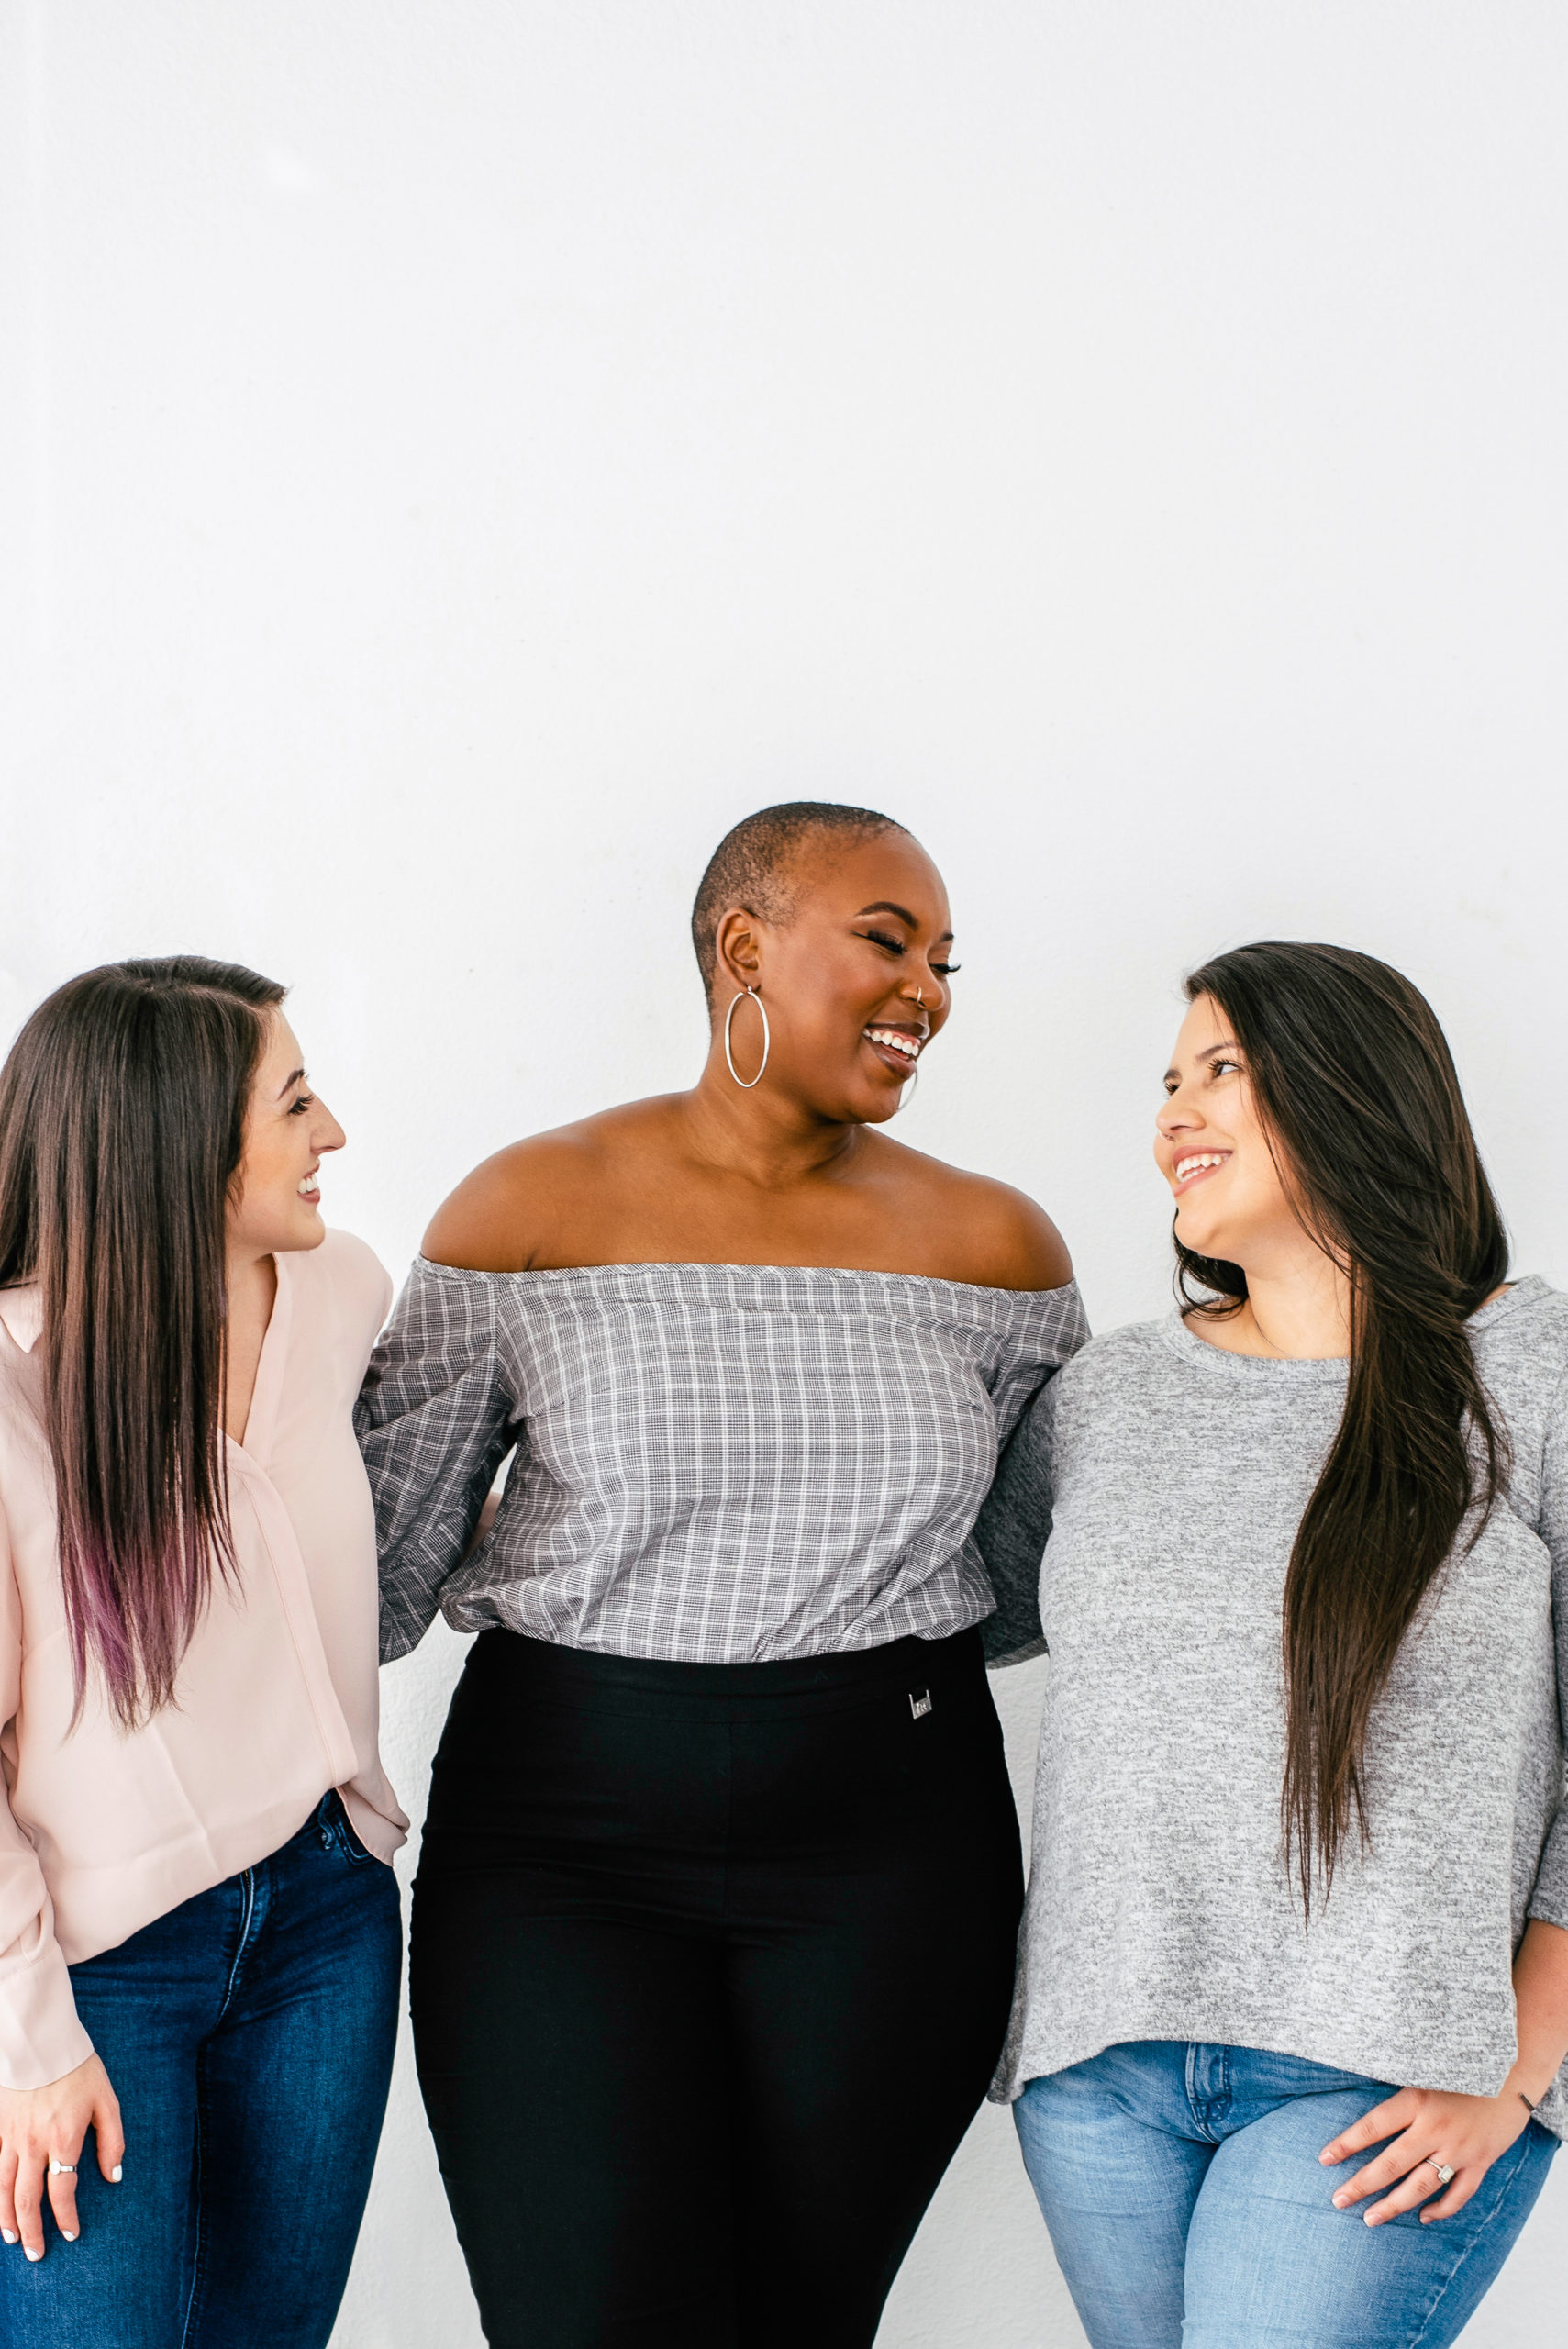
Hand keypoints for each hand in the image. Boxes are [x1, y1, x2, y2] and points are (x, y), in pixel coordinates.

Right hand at [0, 2056, 123, 2260]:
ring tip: (12, 2239)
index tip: (71, 2234)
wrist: (41, 2042)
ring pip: (4, 2188)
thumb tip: (113, 2176)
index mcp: (64, 2138)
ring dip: (7, 2218)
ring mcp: (12, 2137)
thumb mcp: (107, 2100)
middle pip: (28, 2198)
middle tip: (36, 2254)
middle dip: (32, 2230)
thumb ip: (112, 2140)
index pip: (62, 2191)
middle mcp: (34, 2144)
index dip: (66, 2217)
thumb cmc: (78, 2069)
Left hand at [1320, 2083, 1529, 2224]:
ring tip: (1369, 2218)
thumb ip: (1398, 2086)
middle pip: (1391, 2164)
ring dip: (1393, 2205)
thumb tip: (1364, 2092)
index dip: (1346, 2144)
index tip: (1324, 2159)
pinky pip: (1459, 2193)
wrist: (1513, 2071)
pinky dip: (1441, 2209)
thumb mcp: (1424, 2066)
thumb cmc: (1462, 2065)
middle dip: (1361, 2184)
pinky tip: (1423, 2218)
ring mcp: (1459, 2149)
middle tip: (1338, 2200)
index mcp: (1417, 2100)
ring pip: (1421, 2186)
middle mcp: (1435, 2128)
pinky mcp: (1481, 2161)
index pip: (1372, 2127)